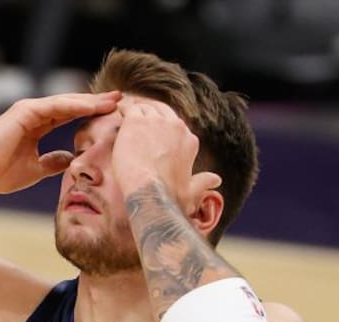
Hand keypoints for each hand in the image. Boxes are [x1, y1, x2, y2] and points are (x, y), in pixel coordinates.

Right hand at [0, 92, 120, 194]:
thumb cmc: (0, 175)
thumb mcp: (35, 169)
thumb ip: (52, 162)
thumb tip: (69, 160)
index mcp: (36, 125)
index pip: (70, 116)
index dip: (91, 114)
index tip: (113, 115)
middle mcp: (34, 114)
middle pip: (72, 105)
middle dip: (96, 103)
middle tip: (122, 100)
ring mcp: (28, 110)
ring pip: (66, 102)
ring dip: (91, 101)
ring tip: (114, 100)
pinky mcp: (24, 111)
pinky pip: (55, 106)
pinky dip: (74, 105)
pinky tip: (92, 107)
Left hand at [110, 97, 221, 215]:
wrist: (149, 192)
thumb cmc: (169, 196)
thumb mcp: (191, 190)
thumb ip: (203, 182)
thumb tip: (216, 180)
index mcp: (189, 140)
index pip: (176, 125)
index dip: (163, 128)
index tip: (154, 134)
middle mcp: (175, 126)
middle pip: (162, 111)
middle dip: (152, 114)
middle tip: (140, 120)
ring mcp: (156, 122)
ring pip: (146, 108)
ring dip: (138, 113)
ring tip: (128, 119)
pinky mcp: (136, 122)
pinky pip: (130, 110)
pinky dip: (125, 112)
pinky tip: (121, 117)